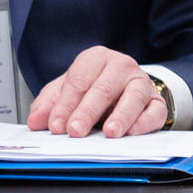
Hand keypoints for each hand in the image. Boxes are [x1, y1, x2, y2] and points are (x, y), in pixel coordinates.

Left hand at [26, 47, 166, 138]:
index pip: (78, 80)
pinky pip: (155, 110)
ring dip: (121, 116)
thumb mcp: (66, 91)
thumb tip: (36, 120)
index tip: (55, 125)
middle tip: (75, 130)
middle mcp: (121, 66)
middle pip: (104, 88)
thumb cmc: (93, 89)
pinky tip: (131, 132)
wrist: (125, 89)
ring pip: (133, 96)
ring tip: (109, 132)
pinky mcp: (156, 101)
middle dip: (88, 111)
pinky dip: (144, 122)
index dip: (65, 104)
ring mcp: (141, 83)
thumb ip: (49, 104)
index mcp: (96, 59)